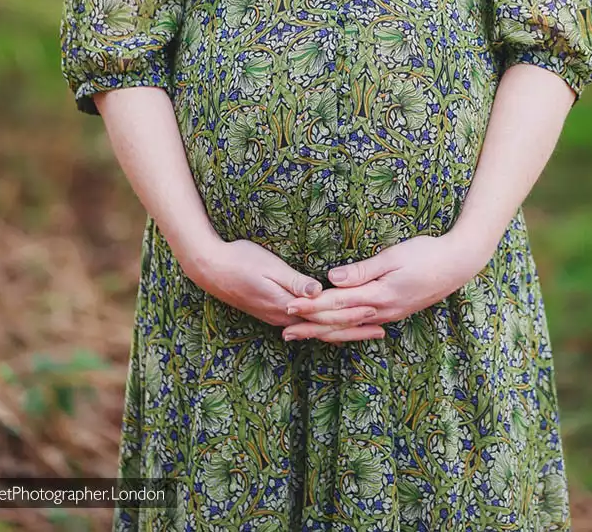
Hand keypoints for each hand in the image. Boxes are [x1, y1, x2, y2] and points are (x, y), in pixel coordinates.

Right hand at [184, 238, 378, 335]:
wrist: (210, 268)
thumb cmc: (240, 260)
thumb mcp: (269, 266)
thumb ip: (294, 281)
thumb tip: (319, 291)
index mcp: (286, 306)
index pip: (325, 318)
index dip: (352, 316)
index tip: (375, 314)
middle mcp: (284, 318)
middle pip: (325, 330)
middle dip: (354, 330)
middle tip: (381, 330)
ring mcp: (277, 317)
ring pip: (316, 331)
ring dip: (342, 332)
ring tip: (365, 332)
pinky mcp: (273, 312)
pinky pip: (305, 327)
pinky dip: (324, 329)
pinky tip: (332, 328)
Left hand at [281, 231, 485, 343]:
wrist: (458, 265)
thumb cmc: (426, 254)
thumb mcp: (393, 256)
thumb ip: (362, 270)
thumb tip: (332, 277)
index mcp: (379, 295)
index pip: (337, 303)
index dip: (311, 305)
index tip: (289, 306)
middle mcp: (382, 311)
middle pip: (339, 322)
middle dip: (310, 326)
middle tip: (284, 330)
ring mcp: (389, 315)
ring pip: (349, 328)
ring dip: (323, 332)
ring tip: (301, 335)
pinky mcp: (394, 313)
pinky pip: (362, 326)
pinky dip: (343, 330)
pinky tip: (335, 332)